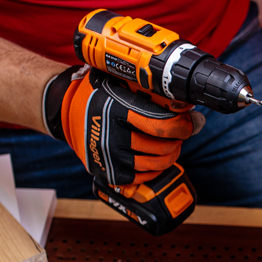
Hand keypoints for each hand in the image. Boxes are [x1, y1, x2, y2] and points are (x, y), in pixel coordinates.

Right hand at [43, 66, 203, 185]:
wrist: (65, 109)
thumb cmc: (101, 92)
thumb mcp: (125, 84)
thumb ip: (160, 99)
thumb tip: (197, 120)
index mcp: (117, 108)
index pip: (163, 125)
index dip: (183, 127)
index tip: (186, 124)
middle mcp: (110, 133)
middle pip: (162, 147)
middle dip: (177, 142)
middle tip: (176, 135)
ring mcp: (107, 155)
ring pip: (154, 164)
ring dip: (168, 156)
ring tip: (168, 146)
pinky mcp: (106, 171)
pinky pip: (141, 177)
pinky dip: (153, 170)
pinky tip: (153, 159)